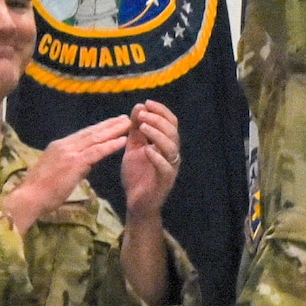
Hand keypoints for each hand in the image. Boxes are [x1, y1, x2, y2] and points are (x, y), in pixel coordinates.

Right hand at [1, 116, 132, 232]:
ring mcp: (69, 152)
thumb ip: (70, 165)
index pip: (82, 134)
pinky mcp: (74, 162)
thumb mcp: (55, 172)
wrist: (28, 198)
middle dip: (109, 124)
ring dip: (113, 130)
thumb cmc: (40, 191)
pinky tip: (122, 140)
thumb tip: (84, 164)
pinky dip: (110, 145)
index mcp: (58, 147)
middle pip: (91, 132)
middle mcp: (64, 145)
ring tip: (128, 124)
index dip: (98, 128)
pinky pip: (96, 151)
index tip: (111, 123)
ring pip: (95, 138)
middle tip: (124, 118)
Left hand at [119, 101, 180, 221]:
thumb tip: (139, 106)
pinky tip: (147, 150)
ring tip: (143, 128)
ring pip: (171, 147)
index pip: (170, 122)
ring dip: (158, 135)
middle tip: (142, 115)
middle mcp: (171, 154)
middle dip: (158, 120)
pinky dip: (157, 157)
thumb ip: (136, 130)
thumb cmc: (137, 175)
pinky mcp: (165, 181)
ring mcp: (170, 167)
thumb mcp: (133, 148)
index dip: (161, 111)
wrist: (136, 203)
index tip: (147, 103)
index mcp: (166, 144)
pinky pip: (165, 167)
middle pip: (172, 131)